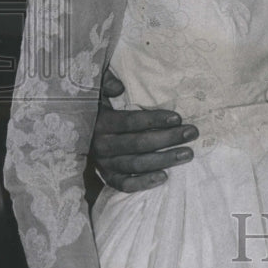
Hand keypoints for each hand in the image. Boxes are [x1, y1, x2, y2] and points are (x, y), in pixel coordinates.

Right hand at [92, 68, 197, 192]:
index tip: (178, 117)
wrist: (76, 131)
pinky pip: (123, 184)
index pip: (131, 122)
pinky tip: (164, 177)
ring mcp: (103, 163)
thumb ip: (106, 83)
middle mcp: (101, 145)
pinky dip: (143, 183)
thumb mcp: (96, 91)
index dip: (155, 120)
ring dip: (164, 160)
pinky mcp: (106, 177)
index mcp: (101, 122)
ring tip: (188, 154)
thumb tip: (119, 87)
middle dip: (168, 138)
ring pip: (135, 165)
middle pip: (139, 144)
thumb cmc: (96, 107)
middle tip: (192, 133)